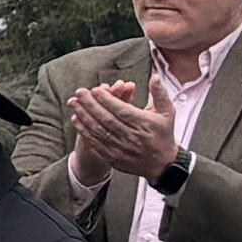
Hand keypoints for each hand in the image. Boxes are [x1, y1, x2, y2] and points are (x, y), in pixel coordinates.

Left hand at [62, 76, 180, 186]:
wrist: (163, 165)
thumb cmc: (164, 134)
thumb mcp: (167, 112)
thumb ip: (160, 93)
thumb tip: (155, 76)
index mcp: (144, 124)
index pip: (122, 110)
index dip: (107, 100)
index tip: (96, 89)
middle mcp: (132, 137)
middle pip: (107, 119)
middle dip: (90, 105)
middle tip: (79, 92)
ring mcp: (121, 149)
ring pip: (98, 131)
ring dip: (84, 116)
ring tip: (74, 103)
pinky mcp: (113, 158)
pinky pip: (96, 143)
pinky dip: (84, 131)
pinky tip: (76, 120)